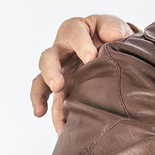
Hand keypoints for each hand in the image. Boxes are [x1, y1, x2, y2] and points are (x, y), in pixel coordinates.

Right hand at [31, 15, 133, 131]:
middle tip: (58, 85)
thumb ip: (113, 27)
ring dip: (41, 96)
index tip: (91, 57)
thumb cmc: (112, 33)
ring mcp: (59, 69)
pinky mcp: (62, 86)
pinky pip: (50, 100)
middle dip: (51, 72)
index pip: (74, 33)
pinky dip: (51, 113)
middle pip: (48, 58)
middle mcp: (61, 50)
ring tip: (42, 111)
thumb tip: (114, 36)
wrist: (113, 46)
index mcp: (75, 30)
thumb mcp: (113, 26)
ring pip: (41, 81)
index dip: (81, 44)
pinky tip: (58, 128)